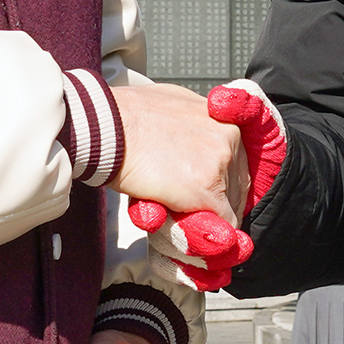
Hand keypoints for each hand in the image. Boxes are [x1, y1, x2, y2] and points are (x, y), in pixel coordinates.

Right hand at [128, 82, 286, 291]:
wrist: (105, 126)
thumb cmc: (125, 116)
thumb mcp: (171, 107)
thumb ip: (192, 127)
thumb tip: (193, 146)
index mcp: (223, 117)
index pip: (237, 162)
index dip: (221, 184)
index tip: (205, 195)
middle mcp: (230, 137)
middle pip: (238, 187)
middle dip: (216, 204)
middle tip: (188, 212)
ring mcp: (220, 164)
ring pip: (230, 209)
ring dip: (206, 218)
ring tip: (176, 213)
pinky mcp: (205, 190)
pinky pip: (220, 227)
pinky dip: (204, 237)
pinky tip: (181, 227)